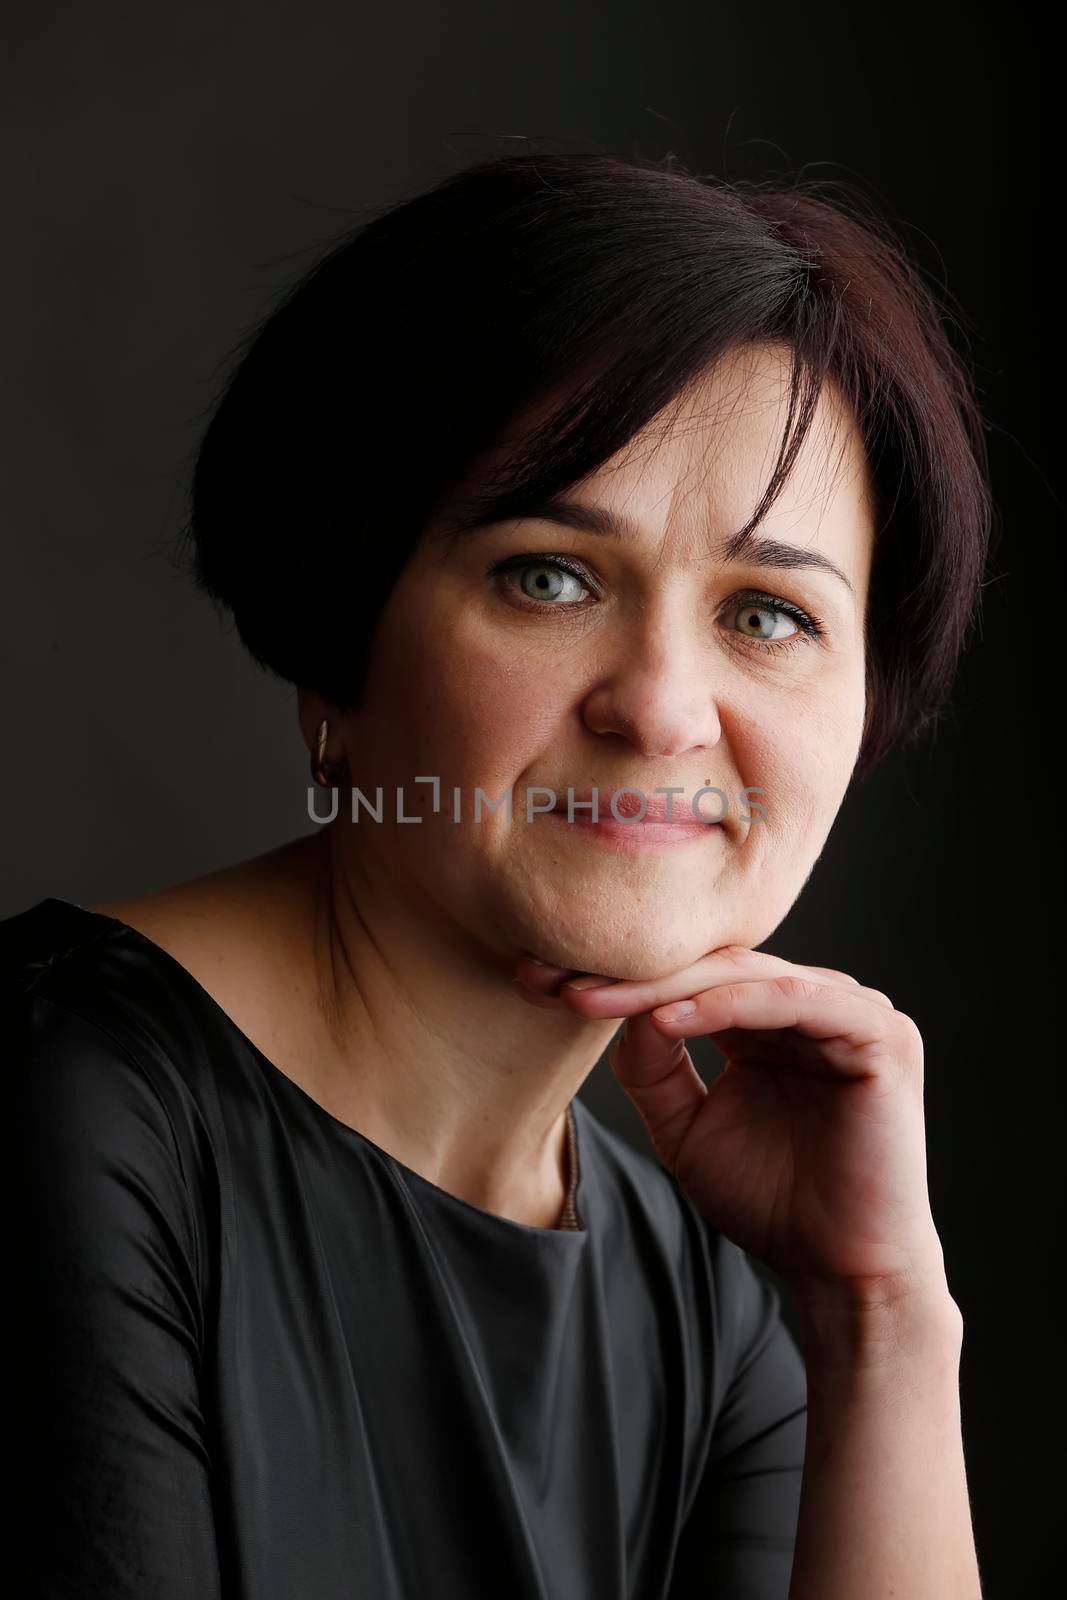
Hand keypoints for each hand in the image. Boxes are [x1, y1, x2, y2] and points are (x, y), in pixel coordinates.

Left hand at [515, 946, 947, 1307]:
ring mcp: (850, 1011)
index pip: (687, 976)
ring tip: (592, 997)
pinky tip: (666, 1019)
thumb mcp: (686, 1128)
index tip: (537, 983)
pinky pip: (793, 1001)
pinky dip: (727, 1004)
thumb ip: (654, 1069)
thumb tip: (617, 1011)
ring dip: (662, 984)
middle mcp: (812, 1002)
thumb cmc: (773, 1203)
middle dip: (626, 972)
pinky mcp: (879, 1035)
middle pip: (708, 965)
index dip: (613, 977)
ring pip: (742, 975)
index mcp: (769, 1018)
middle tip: (552, 978)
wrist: (842, 1273)